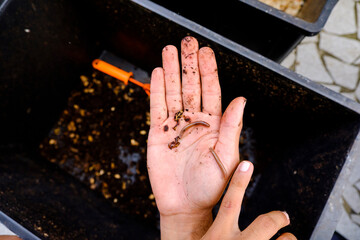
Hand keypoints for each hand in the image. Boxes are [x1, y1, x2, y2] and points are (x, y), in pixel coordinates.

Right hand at [147, 36, 245, 238]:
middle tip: (186, 42)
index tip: (205, 52)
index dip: (208, 71)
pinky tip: (158, 73)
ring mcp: (175, 126)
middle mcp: (194, 121)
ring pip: (173, 92)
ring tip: (169, 51)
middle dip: (188, 63)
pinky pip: (157, 107)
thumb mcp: (227, 156)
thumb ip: (231, 127)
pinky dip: (157, 90)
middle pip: (191, 86)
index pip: (211, 91)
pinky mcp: (158, 134)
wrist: (187, 204)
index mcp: (214, 124)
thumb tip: (241, 100)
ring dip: (172, 71)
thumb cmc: (211, 186)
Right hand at [201, 161, 296, 239]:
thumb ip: (211, 236)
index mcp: (217, 237)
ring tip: (289, 237)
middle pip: (264, 223)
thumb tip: (212, 234)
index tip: (247, 164)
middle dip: (277, 217)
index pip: (230, 203)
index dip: (239, 181)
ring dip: (289, 239)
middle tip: (284, 216)